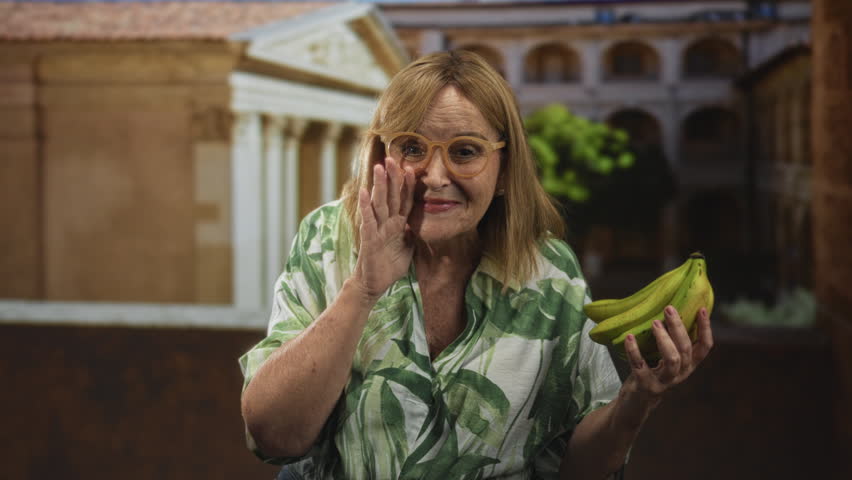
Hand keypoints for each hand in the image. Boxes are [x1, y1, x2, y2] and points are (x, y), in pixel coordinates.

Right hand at [351, 157, 415, 301]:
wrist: (374, 284)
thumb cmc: (389, 266)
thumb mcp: (407, 248)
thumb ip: (412, 234)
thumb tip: (419, 223)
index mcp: (397, 224)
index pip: (404, 200)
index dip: (407, 185)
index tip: (411, 167)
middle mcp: (386, 223)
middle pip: (390, 196)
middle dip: (392, 177)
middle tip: (392, 157)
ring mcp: (377, 229)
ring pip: (378, 203)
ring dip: (379, 185)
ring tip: (379, 167)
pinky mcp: (369, 239)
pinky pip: (368, 220)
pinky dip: (365, 206)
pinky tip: (364, 192)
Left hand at [620, 306, 713, 415]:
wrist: (635, 404)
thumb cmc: (651, 374)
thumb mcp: (665, 361)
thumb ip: (671, 344)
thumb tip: (670, 313)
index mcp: (687, 366)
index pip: (704, 348)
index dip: (705, 329)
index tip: (701, 309)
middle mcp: (679, 375)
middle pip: (686, 350)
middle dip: (679, 328)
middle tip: (669, 309)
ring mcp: (663, 382)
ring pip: (672, 360)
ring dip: (664, 339)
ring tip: (655, 323)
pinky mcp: (645, 385)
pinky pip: (640, 366)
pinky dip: (634, 351)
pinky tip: (629, 337)